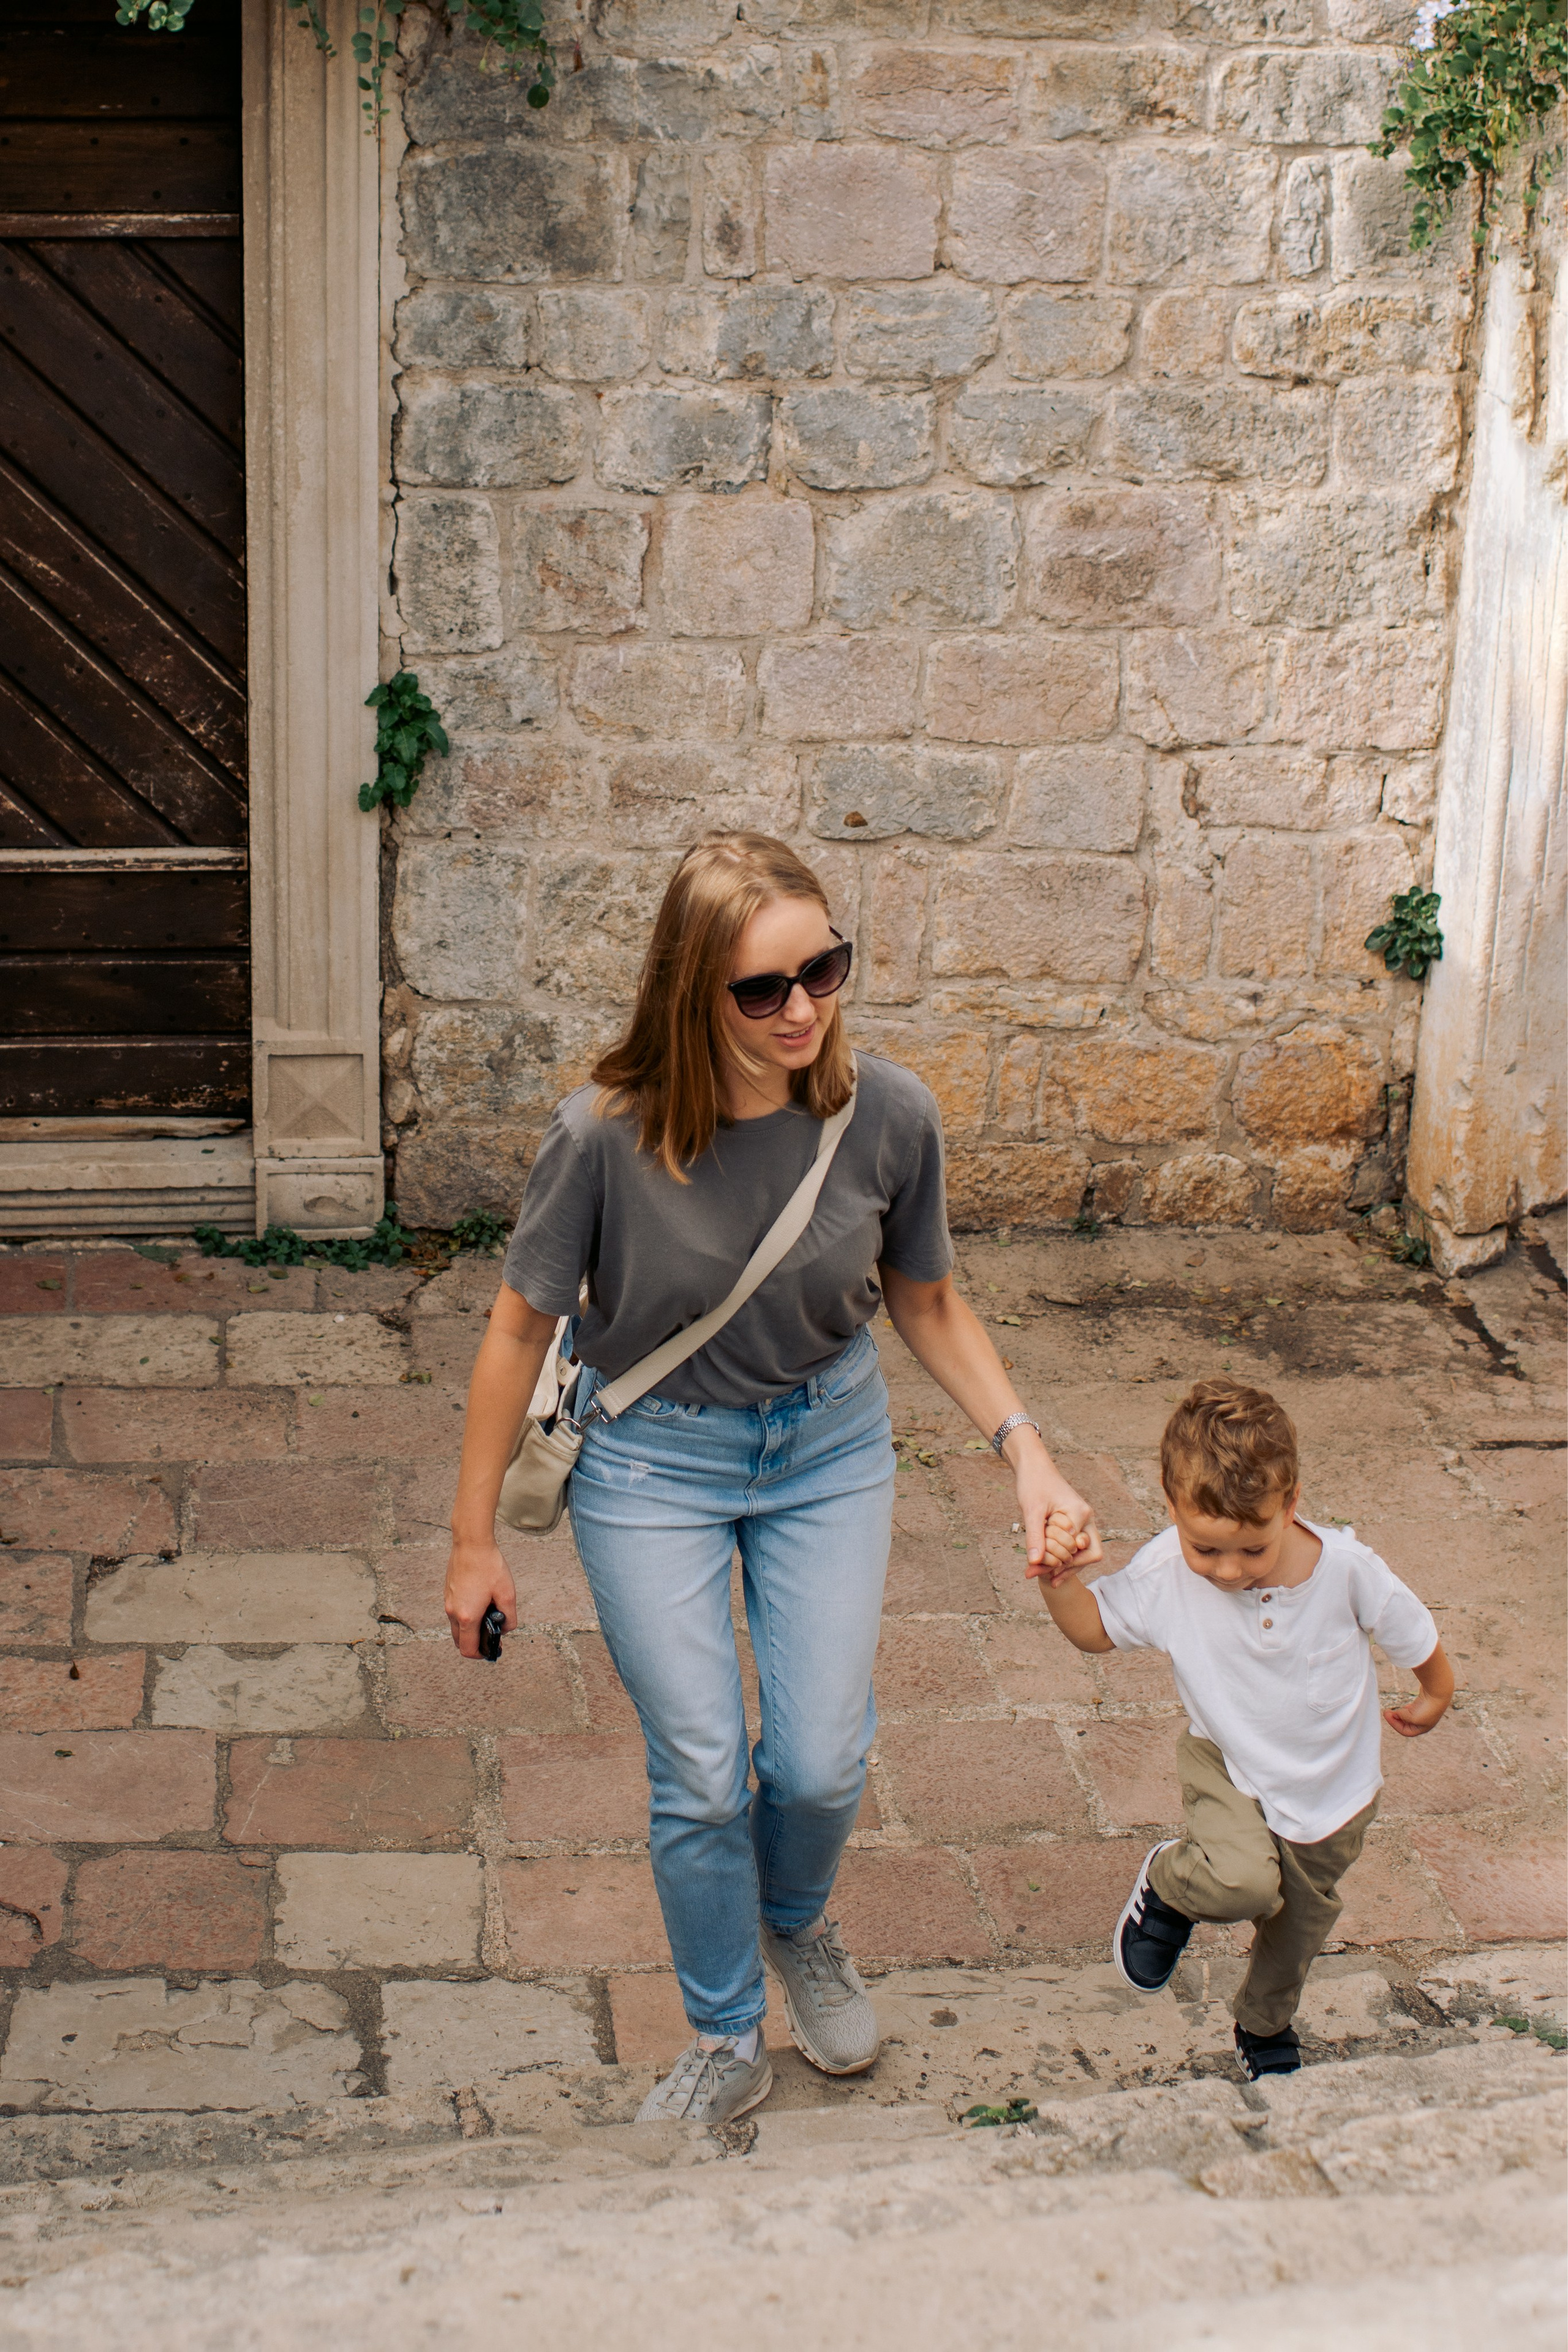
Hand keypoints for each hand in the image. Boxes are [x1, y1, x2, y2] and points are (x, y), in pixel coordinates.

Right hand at [444, 1538, 516, 1657]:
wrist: (471, 1544)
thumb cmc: (489, 1567)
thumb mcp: (507, 1594)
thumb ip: (509, 1617)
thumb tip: (505, 1628)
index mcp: (467, 1616)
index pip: (468, 1649)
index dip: (481, 1655)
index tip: (492, 1650)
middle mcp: (453, 1612)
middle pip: (460, 1641)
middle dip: (475, 1643)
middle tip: (492, 1635)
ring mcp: (448, 1602)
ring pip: (457, 1627)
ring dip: (470, 1629)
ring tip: (488, 1615)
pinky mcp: (448, 1593)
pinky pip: (455, 1613)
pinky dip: (466, 1617)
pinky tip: (480, 1602)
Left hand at [1007, 1435, 1101, 1583]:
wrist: (1033, 1466)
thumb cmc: (1033, 1483)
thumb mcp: (1031, 1510)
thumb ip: (1035, 1536)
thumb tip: (1033, 1562)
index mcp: (1080, 1513)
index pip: (1079, 1550)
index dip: (1060, 1563)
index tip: (1037, 1570)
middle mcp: (1087, 1518)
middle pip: (1090, 1554)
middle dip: (1067, 1567)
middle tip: (1045, 1577)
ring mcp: (1082, 1521)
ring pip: (1083, 1552)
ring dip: (1065, 1564)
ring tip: (1040, 1574)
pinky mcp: (1074, 1522)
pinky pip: (1074, 1545)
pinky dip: (1062, 1556)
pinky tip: (1043, 1565)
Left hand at [1383, 1691, 1447, 1737]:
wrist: (1438, 1692)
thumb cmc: (1426, 1706)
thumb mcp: (1411, 1716)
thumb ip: (1402, 1717)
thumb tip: (1396, 1714)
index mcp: (1422, 1728)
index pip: (1405, 1731)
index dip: (1394, 1724)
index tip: (1387, 1715)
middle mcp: (1424, 1722)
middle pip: (1406, 1725)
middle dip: (1395, 1719)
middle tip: (1386, 1712)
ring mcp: (1423, 1713)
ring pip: (1408, 1717)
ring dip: (1399, 1715)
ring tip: (1391, 1710)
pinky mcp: (1422, 1704)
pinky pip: (1411, 1710)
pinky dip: (1405, 1709)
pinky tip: (1402, 1707)